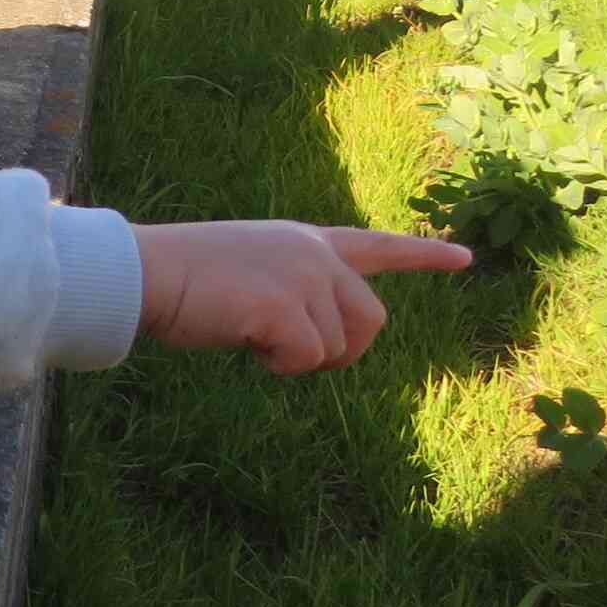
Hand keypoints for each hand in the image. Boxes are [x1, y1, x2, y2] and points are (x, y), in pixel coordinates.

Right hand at [134, 223, 471, 374]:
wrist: (141, 273)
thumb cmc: (181, 278)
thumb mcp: (250, 273)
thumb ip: (293, 291)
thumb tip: (319, 341)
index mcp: (306, 241)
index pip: (377, 245)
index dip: (422, 256)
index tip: (464, 259)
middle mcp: (315, 254)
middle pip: (372, 320)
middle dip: (343, 350)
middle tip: (289, 354)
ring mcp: (304, 278)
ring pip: (340, 347)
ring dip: (301, 359)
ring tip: (252, 336)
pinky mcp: (286, 307)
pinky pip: (309, 359)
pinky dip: (280, 366)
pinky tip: (246, 344)